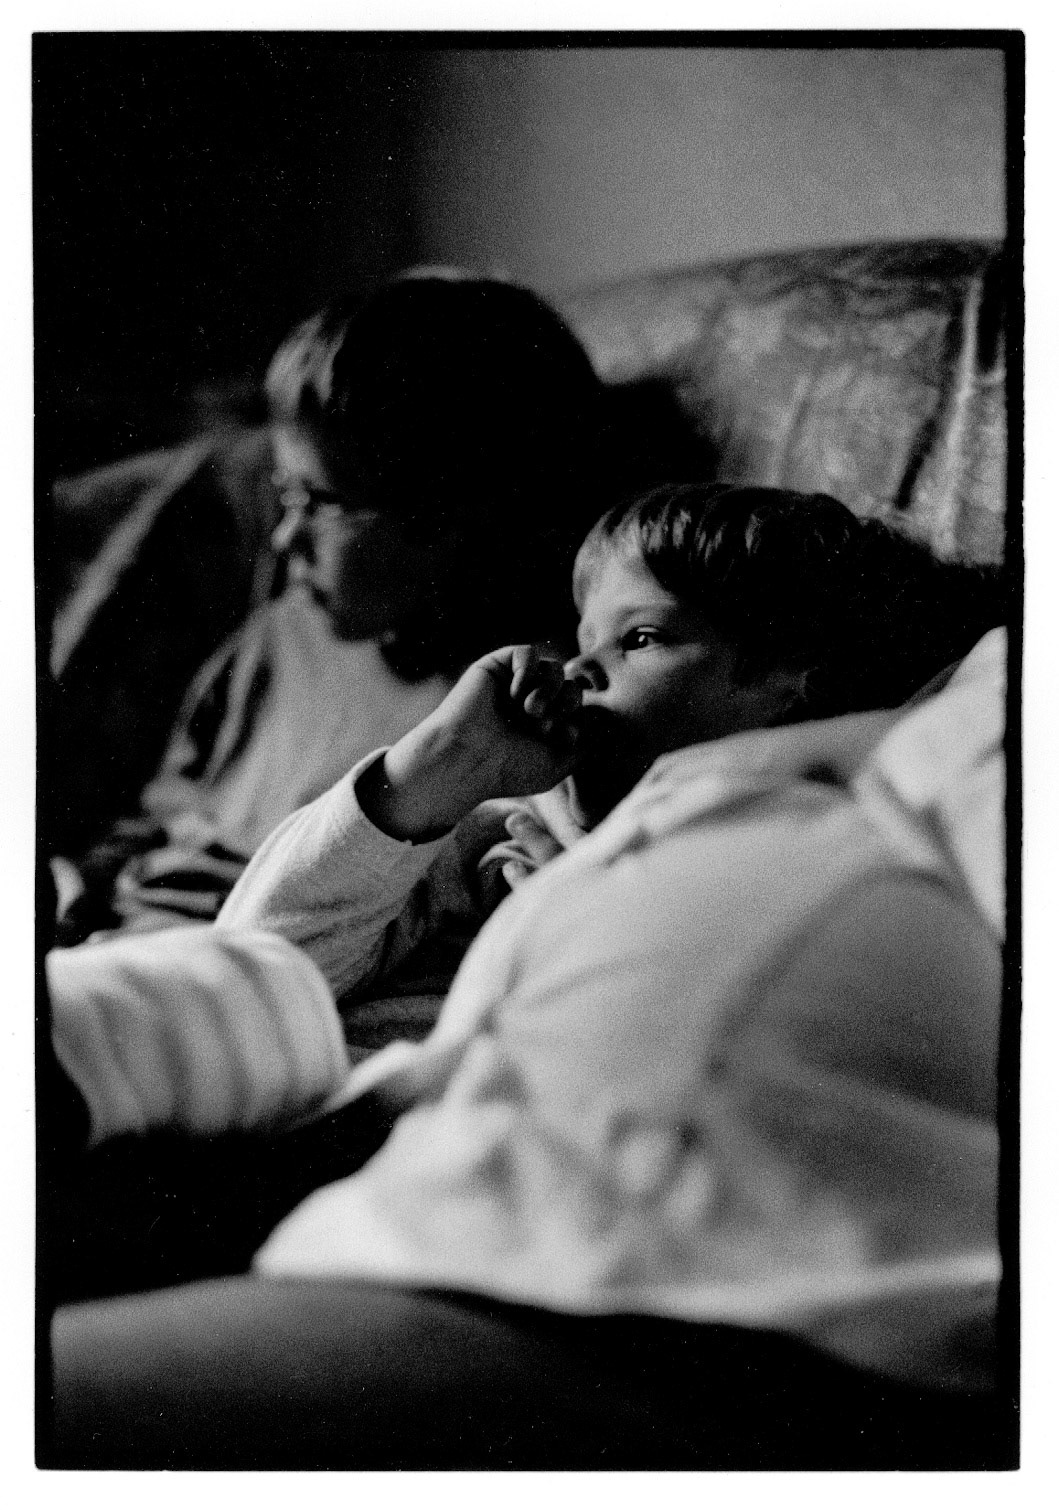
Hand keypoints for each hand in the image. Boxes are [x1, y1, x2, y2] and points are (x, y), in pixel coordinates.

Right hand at [358, 645, 582, 840]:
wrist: (467, 759)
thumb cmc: (507, 770)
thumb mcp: (555, 767)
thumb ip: (581, 747)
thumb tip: (595, 722)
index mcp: (544, 725)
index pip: (578, 707)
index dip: (577, 717)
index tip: (561, 737)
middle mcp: (529, 702)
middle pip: (571, 685)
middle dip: (567, 702)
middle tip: (544, 723)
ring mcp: (513, 683)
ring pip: (554, 667)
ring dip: (550, 688)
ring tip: (530, 709)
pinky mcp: (495, 667)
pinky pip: (527, 652)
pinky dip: (528, 671)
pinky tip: (515, 694)